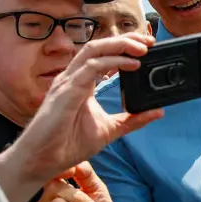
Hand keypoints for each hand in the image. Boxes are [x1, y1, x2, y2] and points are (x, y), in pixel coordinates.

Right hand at [10, 33, 163, 180]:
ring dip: (119, 45)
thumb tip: (157, 111)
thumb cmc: (67, 144)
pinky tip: (130, 65)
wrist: (43, 161)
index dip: (124, 46)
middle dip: (124, 39)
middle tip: (148, 41)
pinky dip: (112, 63)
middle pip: (99, 45)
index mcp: (81, 83)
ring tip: (142, 48)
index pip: (102, 55)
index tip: (147, 47)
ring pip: (93, 50)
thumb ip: (132, 120)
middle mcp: (73, 77)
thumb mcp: (109, 130)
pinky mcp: (66, 91)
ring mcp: (68, 82)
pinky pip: (90, 68)